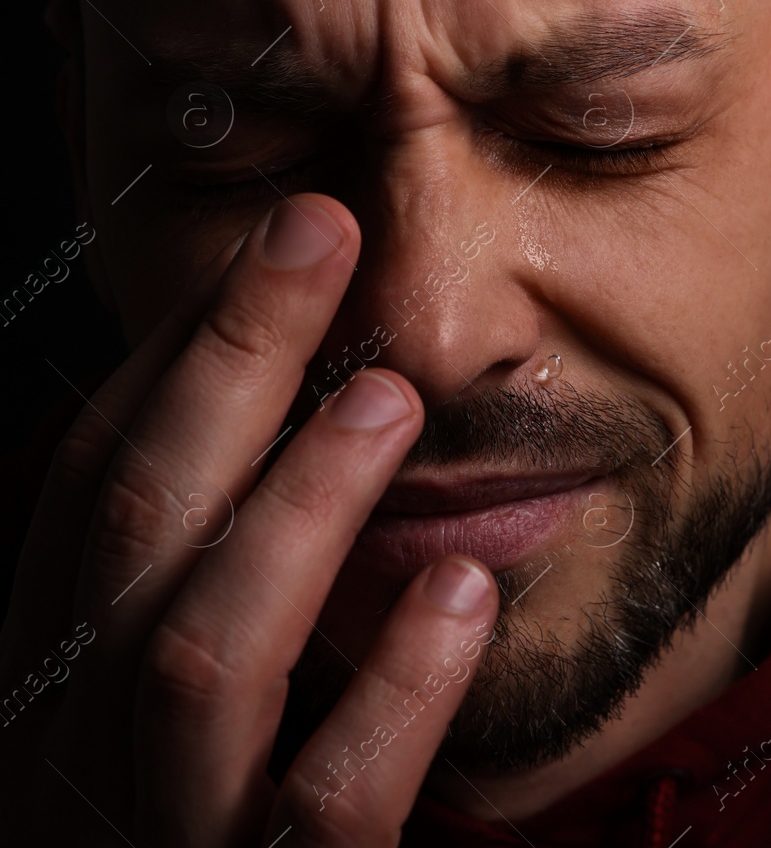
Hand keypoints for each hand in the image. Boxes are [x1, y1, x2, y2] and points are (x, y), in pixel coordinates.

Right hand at [0, 194, 500, 845]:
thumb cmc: (243, 834)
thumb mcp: (203, 710)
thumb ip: (224, 589)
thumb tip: (283, 423)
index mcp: (50, 697)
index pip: (83, 504)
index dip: (166, 373)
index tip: (264, 262)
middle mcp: (71, 770)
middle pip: (129, 546)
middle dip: (221, 378)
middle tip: (315, 240)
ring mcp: (164, 847)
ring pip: (203, 660)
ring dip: (298, 508)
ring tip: (389, 402)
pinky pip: (322, 807)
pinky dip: (392, 690)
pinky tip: (463, 592)